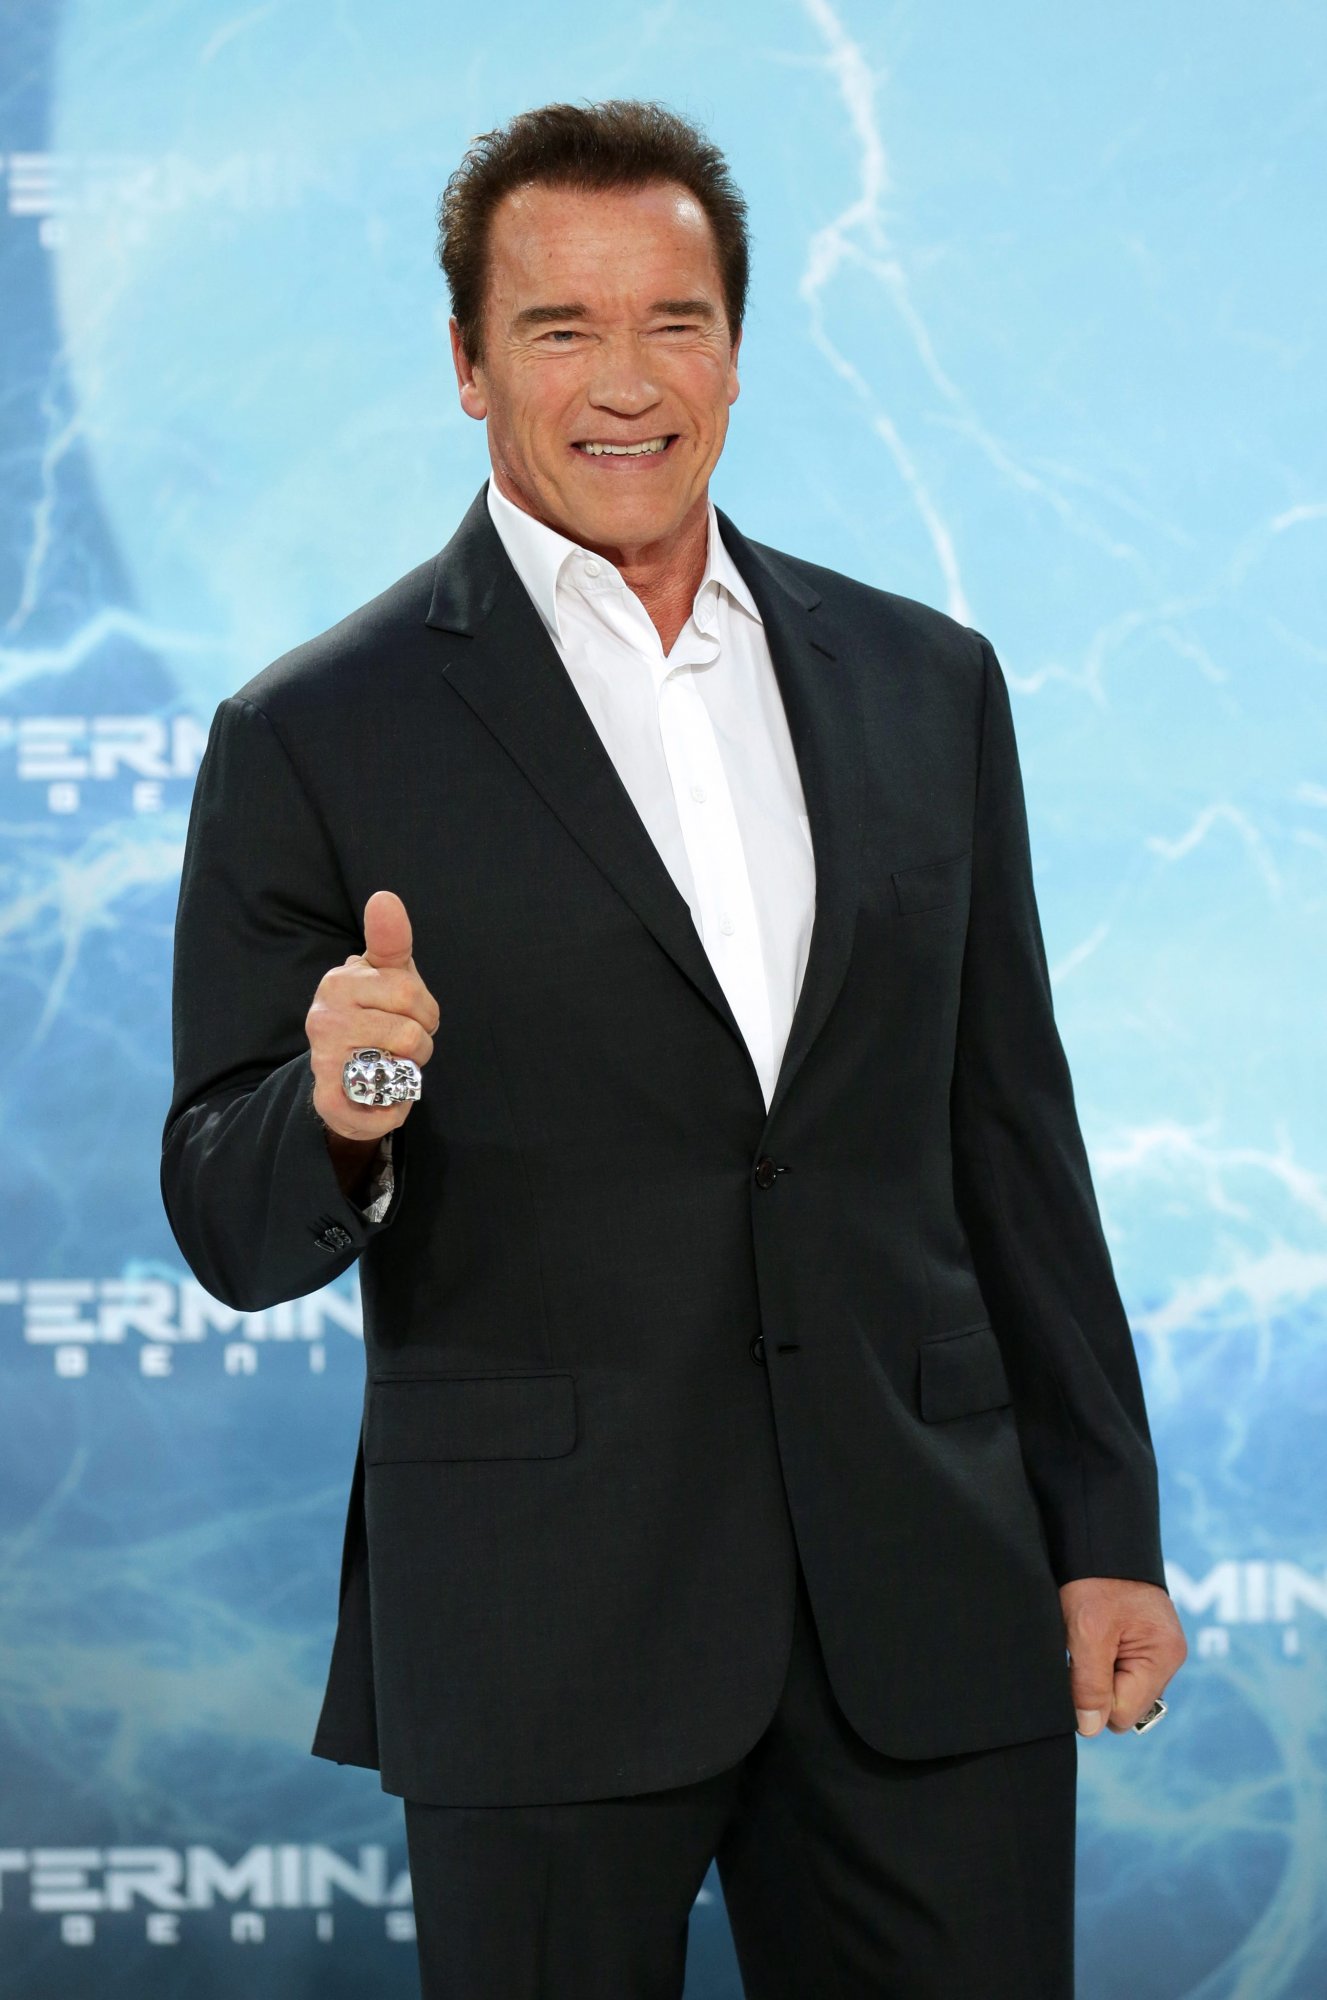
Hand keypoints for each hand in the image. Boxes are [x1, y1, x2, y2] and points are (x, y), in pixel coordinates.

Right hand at [306, 890, 440, 1142]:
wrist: (346, 1072)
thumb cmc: (375, 1012)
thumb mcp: (387, 973)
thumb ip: (390, 939)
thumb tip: (384, 898)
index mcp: (340, 981)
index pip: (408, 990)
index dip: (424, 1009)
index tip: (413, 1010)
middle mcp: (324, 1017)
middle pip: (412, 1031)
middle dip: (422, 1040)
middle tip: (404, 1042)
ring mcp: (323, 1059)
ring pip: (403, 1066)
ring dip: (411, 1070)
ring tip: (393, 1062)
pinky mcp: (328, 1099)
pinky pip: (378, 1110)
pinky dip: (394, 1110)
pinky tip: (387, 1097)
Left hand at [1059, 1576, 1186, 1735]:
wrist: (1100, 1537)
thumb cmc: (1095, 1579)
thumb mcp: (1086, 1631)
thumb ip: (1089, 1684)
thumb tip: (1090, 1728)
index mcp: (1162, 1658)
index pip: (1123, 1714)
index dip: (1093, 1698)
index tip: (1078, 1665)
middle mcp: (1166, 1659)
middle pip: (1124, 1704)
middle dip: (1097, 1684)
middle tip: (1082, 1647)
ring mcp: (1156, 1650)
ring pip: (1119, 1687)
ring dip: (1097, 1670)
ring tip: (1089, 1637)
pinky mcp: (1144, 1641)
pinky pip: (1120, 1668)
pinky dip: (1102, 1657)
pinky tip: (1094, 1635)